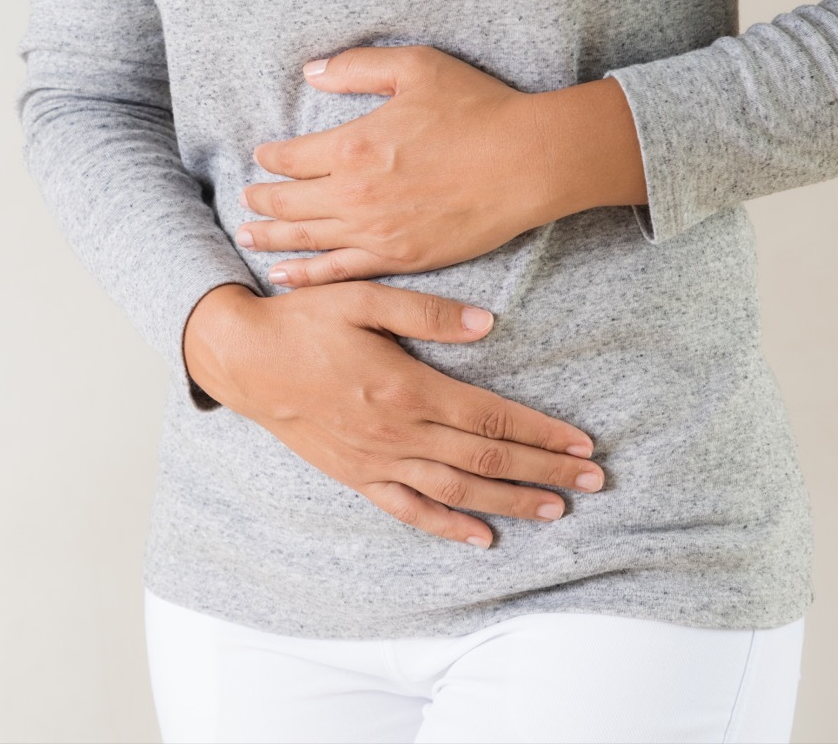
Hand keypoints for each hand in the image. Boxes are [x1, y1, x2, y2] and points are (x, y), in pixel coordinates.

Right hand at [183, 281, 603, 546]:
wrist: (243, 360)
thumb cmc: (302, 323)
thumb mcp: (361, 298)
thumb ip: (427, 312)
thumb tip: (488, 324)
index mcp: (407, 388)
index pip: (491, 419)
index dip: (541, 433)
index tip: (582, 443)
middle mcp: (397, 433)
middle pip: (486, 460)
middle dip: (545, 471)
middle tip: (594, 481)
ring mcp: (376, 461)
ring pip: (457, 491)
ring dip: (510, 503)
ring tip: (557, 510)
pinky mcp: (356, 476)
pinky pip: (408, 510)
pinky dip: (447, 527)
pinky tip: (482, 539)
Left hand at [235, 44, 645, 286]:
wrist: (526, 163)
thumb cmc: (478, 110)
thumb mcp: (416, 67)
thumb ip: (357, 68)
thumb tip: (311, 71)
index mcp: (353, 145)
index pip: (292, 157)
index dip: (271, 158)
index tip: (261, 157)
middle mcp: (354, 194)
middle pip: (289, 201)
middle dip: (262, 199)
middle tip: (245, 198)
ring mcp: (374, 231)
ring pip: (306, 239)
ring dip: (271, 238)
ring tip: (247, 237)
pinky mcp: (398, 258)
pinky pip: (339, 271)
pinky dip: (307, 275)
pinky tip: (284, 275)